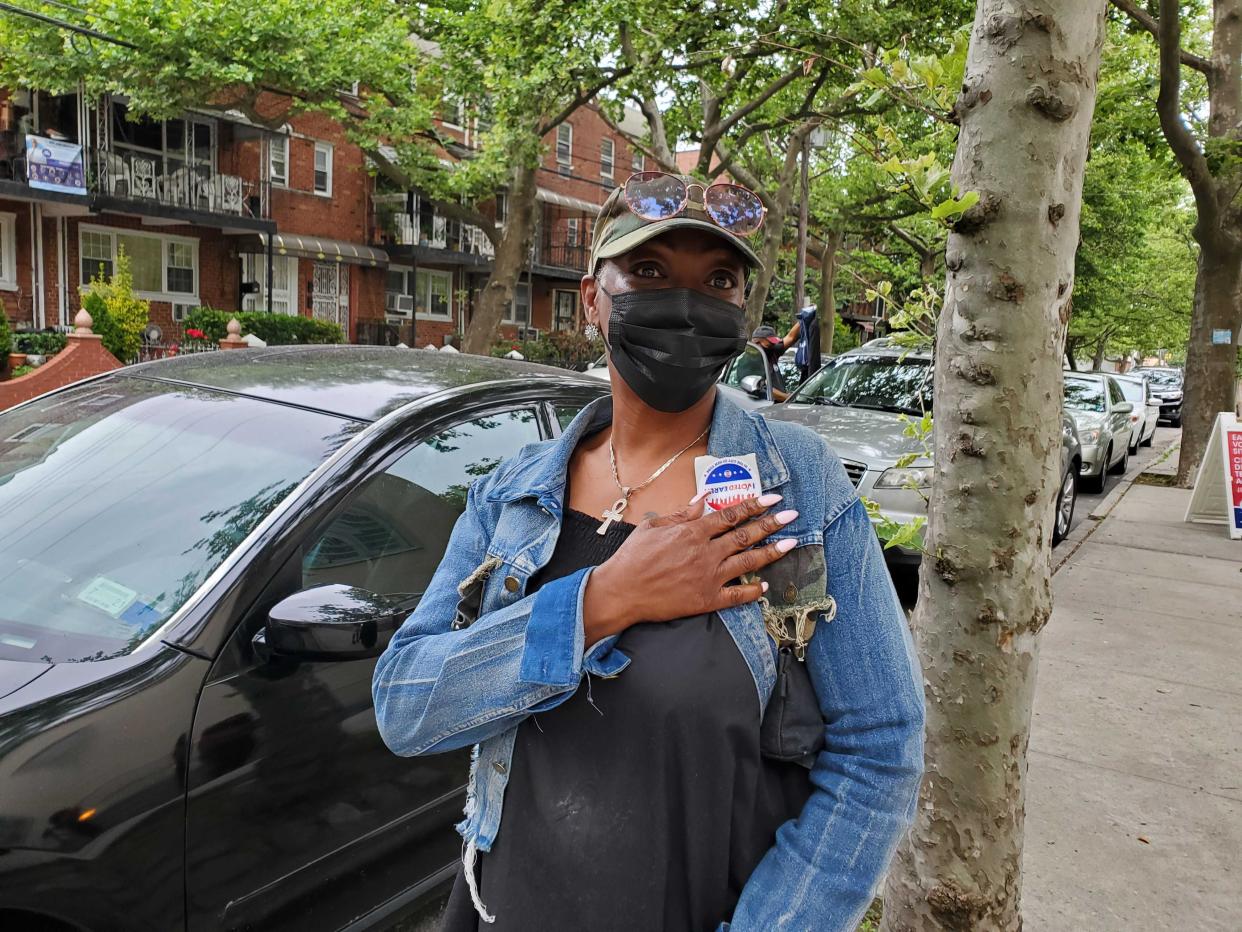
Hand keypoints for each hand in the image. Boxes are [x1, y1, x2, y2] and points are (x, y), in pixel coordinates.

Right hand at [582, 494, 797, 645]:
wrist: (621, 591)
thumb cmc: (633, 557)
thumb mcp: (655, 526)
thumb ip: (683, 512)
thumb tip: (705, 497)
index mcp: (693, 532)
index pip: (731, 514)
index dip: (754, 505)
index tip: (773, 498)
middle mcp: (705, 552)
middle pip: (745, 535)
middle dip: (771, 523)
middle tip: (792, 516)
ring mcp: (708, 577)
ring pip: (747, 562)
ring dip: (771, 552)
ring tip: (790, 544)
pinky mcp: (706, 600)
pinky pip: (736, 595)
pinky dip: (751, 591)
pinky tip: (763, 586)